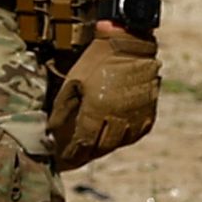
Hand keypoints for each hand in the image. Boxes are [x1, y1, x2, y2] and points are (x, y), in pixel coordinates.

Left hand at [45, 24, 159, 169]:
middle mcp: (119, 115)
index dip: (75, 152)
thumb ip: (63, 107)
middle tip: (81, 153)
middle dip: (90, 151)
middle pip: (103, 145)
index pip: (85, 141)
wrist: (129, 43)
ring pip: (122, 141)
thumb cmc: (96, 61)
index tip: (67, 157)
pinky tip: (118, 135)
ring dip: (108, 146)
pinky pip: (139, 132)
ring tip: (97, 145)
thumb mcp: (73, 81)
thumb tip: (51, 129)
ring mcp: (137, 114)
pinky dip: (127, 137)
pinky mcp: (150, 109)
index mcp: (98, 109)